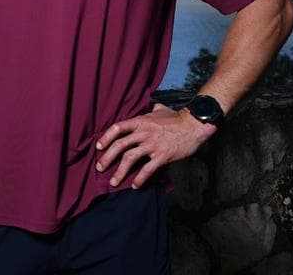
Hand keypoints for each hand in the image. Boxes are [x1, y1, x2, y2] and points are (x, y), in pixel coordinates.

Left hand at [94, 103, 214, 188]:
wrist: (194, 126)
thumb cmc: (176, 118)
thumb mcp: (159, 110)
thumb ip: (150, 110)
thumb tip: (149, 107)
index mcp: (140, 121)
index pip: (117, 128)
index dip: (106, 137)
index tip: (99, 147)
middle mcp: (143, 133)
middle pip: (119, 145)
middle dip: (107, 158)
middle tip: (100, 168)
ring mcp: (152, 145)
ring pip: (130, 158)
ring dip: (120, 172)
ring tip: (114, 181)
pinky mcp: (162, 156)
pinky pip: (147, 169)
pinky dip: (140, 179)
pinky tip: (135, 185)